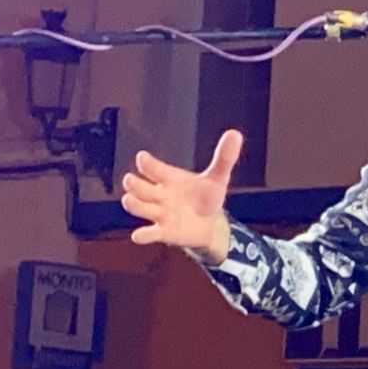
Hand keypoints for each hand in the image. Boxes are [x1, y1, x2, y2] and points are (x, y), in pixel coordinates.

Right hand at [120, 130, 239, 263]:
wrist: (212, 224)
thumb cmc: (207, 197)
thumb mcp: (217, 177)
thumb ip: (224, 158)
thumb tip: (236, 133)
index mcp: (169, 178)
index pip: (151, 167)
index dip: (146, 163)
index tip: (143, 158)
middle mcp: (160, 194)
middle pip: (138, 186)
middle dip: (133, 183)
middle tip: (131, 180)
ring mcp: (160, 213)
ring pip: (137, 206)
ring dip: (133, 204)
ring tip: (131, 200)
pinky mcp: (164, 232)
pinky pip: (149, 234)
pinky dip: (143, 235)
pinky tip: (140, 235)